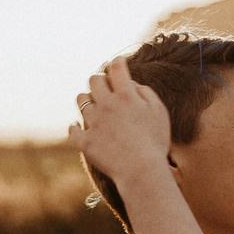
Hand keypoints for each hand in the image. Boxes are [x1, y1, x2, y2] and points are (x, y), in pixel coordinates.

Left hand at [67, 57, 172, 180]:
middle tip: (104, 86)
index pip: (117, 68)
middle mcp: (106, 105)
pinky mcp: (85, 141)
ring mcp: (94, 123)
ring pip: (81, 100)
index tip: (118, 64)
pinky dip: (76, 126)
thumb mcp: (159, 113)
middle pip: (94, 80)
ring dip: (87, 99)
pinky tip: (79, 127)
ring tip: (93, 106)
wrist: (141, 170)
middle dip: (99, 80)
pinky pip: (73, 128)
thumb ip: (146, 93)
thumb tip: (131, 84)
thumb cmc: (155, 142)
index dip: (117, 62)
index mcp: (126, 96)